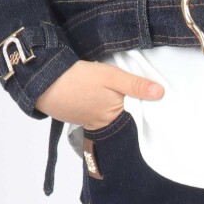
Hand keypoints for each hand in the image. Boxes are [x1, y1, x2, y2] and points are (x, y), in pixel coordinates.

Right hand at [38, 59, 163, 130]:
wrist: (42, 82)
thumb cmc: (79, 79)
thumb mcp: (111, 77)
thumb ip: (135, 85)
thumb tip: (161, 93)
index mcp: (114, 117)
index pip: (136, 115)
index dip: (142, 105)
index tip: (150, 98)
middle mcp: (101, 125)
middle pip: (120, 116)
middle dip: (126, 107)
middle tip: (129, 93)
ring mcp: (86, 122)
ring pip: (106, 114)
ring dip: (110, 106)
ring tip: (114, 94)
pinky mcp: (74, 116)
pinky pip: (92, 113)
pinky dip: (96, 106)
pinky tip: (96, 96)